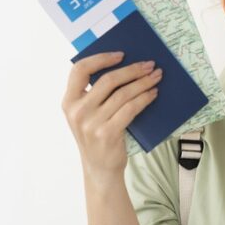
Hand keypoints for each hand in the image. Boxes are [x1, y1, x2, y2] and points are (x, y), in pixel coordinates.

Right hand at [61, 52, 162, 179]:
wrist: (100, 169)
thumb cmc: (97, 136)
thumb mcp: (87, 115)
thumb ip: (95, 94)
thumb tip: (124, 66)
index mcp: (69, 101)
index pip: (80, 70)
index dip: (101, 58)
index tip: (121, 54)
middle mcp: (77, 111)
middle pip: (108, 80)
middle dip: (132, 70)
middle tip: (149, 65)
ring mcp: (91, 123)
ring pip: (123, 94)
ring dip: (143, 83)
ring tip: (156, 77)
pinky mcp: (107, 133)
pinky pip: (130, 109)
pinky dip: (144, 98)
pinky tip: (153, 94)